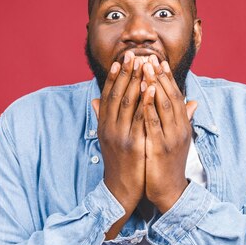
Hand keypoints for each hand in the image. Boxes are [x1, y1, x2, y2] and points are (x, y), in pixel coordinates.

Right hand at [91, 51, 145, 238]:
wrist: (121, 190)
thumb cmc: (119, 163)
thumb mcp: (109, 138)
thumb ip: (105, 118)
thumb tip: (95, 99)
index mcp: (104, 125)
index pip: (108, 95)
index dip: (114, 76)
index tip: (120, 59)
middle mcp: (109, 127)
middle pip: (117, 94)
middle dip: (125, 73)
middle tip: (133, 54)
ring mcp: (119, 135)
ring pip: (126, 102)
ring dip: (135, 80)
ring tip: (142, 63)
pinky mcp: (132, 144)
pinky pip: (139, 118)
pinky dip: (144, 101)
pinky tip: (150, 87)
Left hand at [141, 55, 197, 212]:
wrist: (170, 192)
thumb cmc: (168, 164)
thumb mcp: (175, 139)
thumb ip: (182, 119)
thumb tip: (193, 101)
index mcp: (182, 126)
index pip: (175, 96)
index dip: (167, 78)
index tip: (159, 61)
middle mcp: (179, 128)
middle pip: (170, 96)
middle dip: (159, 76)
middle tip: (150, 57)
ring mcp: (171, 137)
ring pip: (164, 105)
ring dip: (154, 84)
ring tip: (145, 67)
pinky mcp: (161, 147)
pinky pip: (154, 123)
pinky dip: (149, 106)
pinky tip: (143, 93)